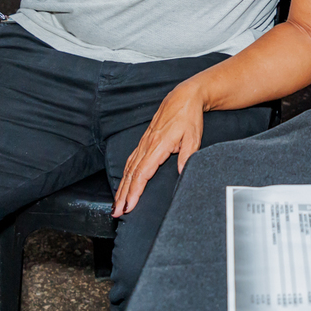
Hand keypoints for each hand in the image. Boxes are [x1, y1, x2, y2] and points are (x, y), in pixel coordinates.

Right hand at [113, 81, 205, 216]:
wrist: (184, 97)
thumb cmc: (189, 117)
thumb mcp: (194, 137)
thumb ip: (187, 156)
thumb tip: (181, 173)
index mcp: (158, 146)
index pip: (142, 174)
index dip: (134, 192)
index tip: (129, 206)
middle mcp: (147, 145)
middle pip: (131, 174)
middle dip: (122, 195)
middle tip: (116, 212)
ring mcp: (144, 142)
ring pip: (129, 168)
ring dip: (122, 187)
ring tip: (116, 203)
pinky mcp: (145, 140)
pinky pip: (132, 160)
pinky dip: (126, 174)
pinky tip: (123, 182)